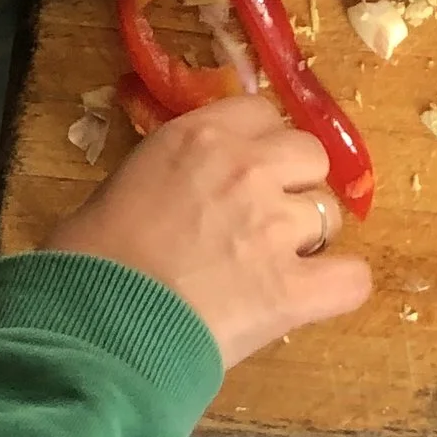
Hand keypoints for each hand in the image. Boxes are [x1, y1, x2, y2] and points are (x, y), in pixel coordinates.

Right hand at [47, 93, 371, 368]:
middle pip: (310, 152)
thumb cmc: (85, 259)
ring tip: (280, 264)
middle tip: (266, 218)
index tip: (247, 171)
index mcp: (199, 135)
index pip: (261, 112)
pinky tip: (315, 297)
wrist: (92, 323)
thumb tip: (176, 195)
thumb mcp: (121, 186)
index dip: (260, 144)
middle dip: (295, 182)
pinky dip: (339, 287)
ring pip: (331, 211)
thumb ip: (168, 175)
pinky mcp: (291, 289)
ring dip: (310, 235)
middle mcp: (246, 167)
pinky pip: (351, 279)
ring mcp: (275, 226)